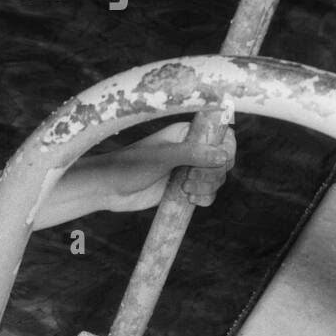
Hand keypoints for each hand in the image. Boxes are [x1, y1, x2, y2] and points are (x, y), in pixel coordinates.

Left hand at [92, 120, 235, 212]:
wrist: (109, 189)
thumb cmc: (130, 166)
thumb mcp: (162, 157)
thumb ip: (192, 154)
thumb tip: (223, 156)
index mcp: (188, 134)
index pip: (222, 135)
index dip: (226, 148)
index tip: (218, 160)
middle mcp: (192, 150)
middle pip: (223, 160)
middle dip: (213, 173)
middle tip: (190, 180)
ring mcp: (188, 170)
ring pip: (216, 178)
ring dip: (208, 187)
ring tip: (186, 191)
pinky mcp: (183, 189)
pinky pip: (206, 194)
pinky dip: (205, 198)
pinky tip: (191, 200)